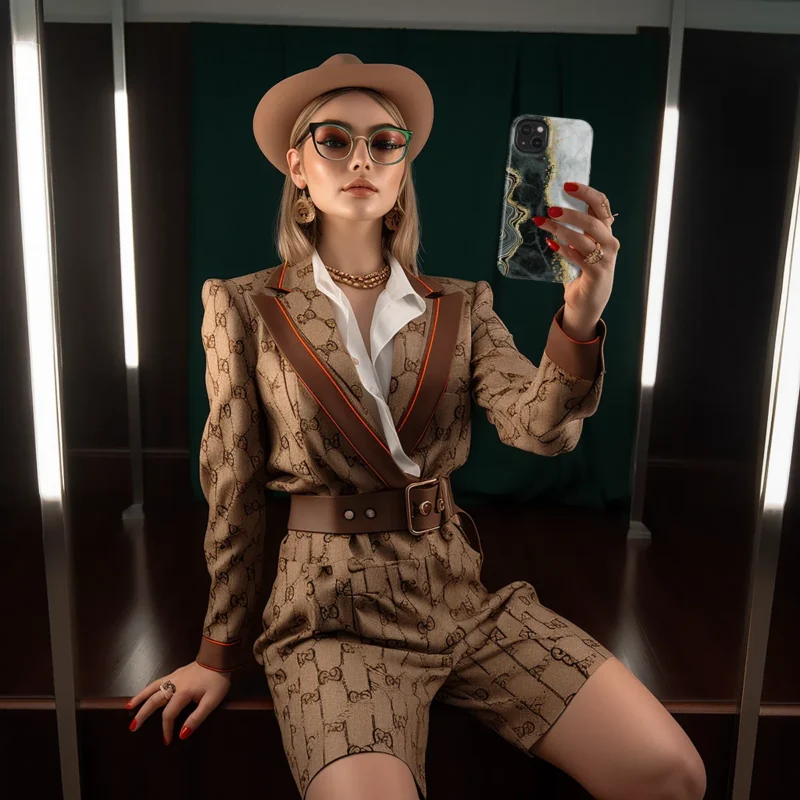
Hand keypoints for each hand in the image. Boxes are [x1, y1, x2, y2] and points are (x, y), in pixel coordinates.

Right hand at [125, 661, 232, 744]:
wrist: (219, 657)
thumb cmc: (217, 680)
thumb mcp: (212, 702)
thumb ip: (196, 718)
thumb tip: (182, 734)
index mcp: (182, 693)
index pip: (168, 714)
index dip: (166, 729)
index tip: (167, 740)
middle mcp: (174, 684)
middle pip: (154, 700)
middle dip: (142, 714)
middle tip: (132, 727)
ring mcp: (174, 676)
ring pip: (152, 688)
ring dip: (139, 698)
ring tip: (129, 707)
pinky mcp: (176, 672)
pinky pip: (157, 682)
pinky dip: (148, 689)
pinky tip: (146, 692)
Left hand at [533, 181, 619, 337]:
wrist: (589, 302)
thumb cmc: (584, 270)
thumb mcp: (581, 246)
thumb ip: (576, 229)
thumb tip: (554, 209)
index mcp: (606, 232)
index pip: (602, 205)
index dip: (587, 193)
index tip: (568, 185)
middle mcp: (609, 243)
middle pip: (594, 221)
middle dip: (572, 213)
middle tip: (551, 209)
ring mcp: (605, 259)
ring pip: (584, 240)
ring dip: (562, 230)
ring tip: (543, 223)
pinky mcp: (596, 274)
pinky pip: (578, 258)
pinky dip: (563, 250)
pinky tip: (550, 244)